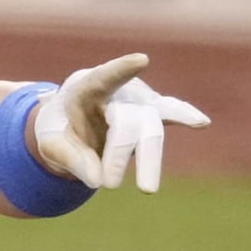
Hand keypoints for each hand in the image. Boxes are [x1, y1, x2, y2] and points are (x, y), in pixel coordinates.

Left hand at [33, 54, 209, 191]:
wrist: (71, 121)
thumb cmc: (59, 128)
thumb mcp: (49, 143)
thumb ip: (69, 158)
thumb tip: (96, 180)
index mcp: (85, 90)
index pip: (102, 79)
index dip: (121, 71)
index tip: (141, 60)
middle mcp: (117, 92)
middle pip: (126, 121)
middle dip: (119, 153)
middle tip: (108, 184)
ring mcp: (139, 101)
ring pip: (150, 128)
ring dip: (149, 160)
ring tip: (147, 189)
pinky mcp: (153, 113)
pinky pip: (170, 113)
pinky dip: (184, 115)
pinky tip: (200, 122)